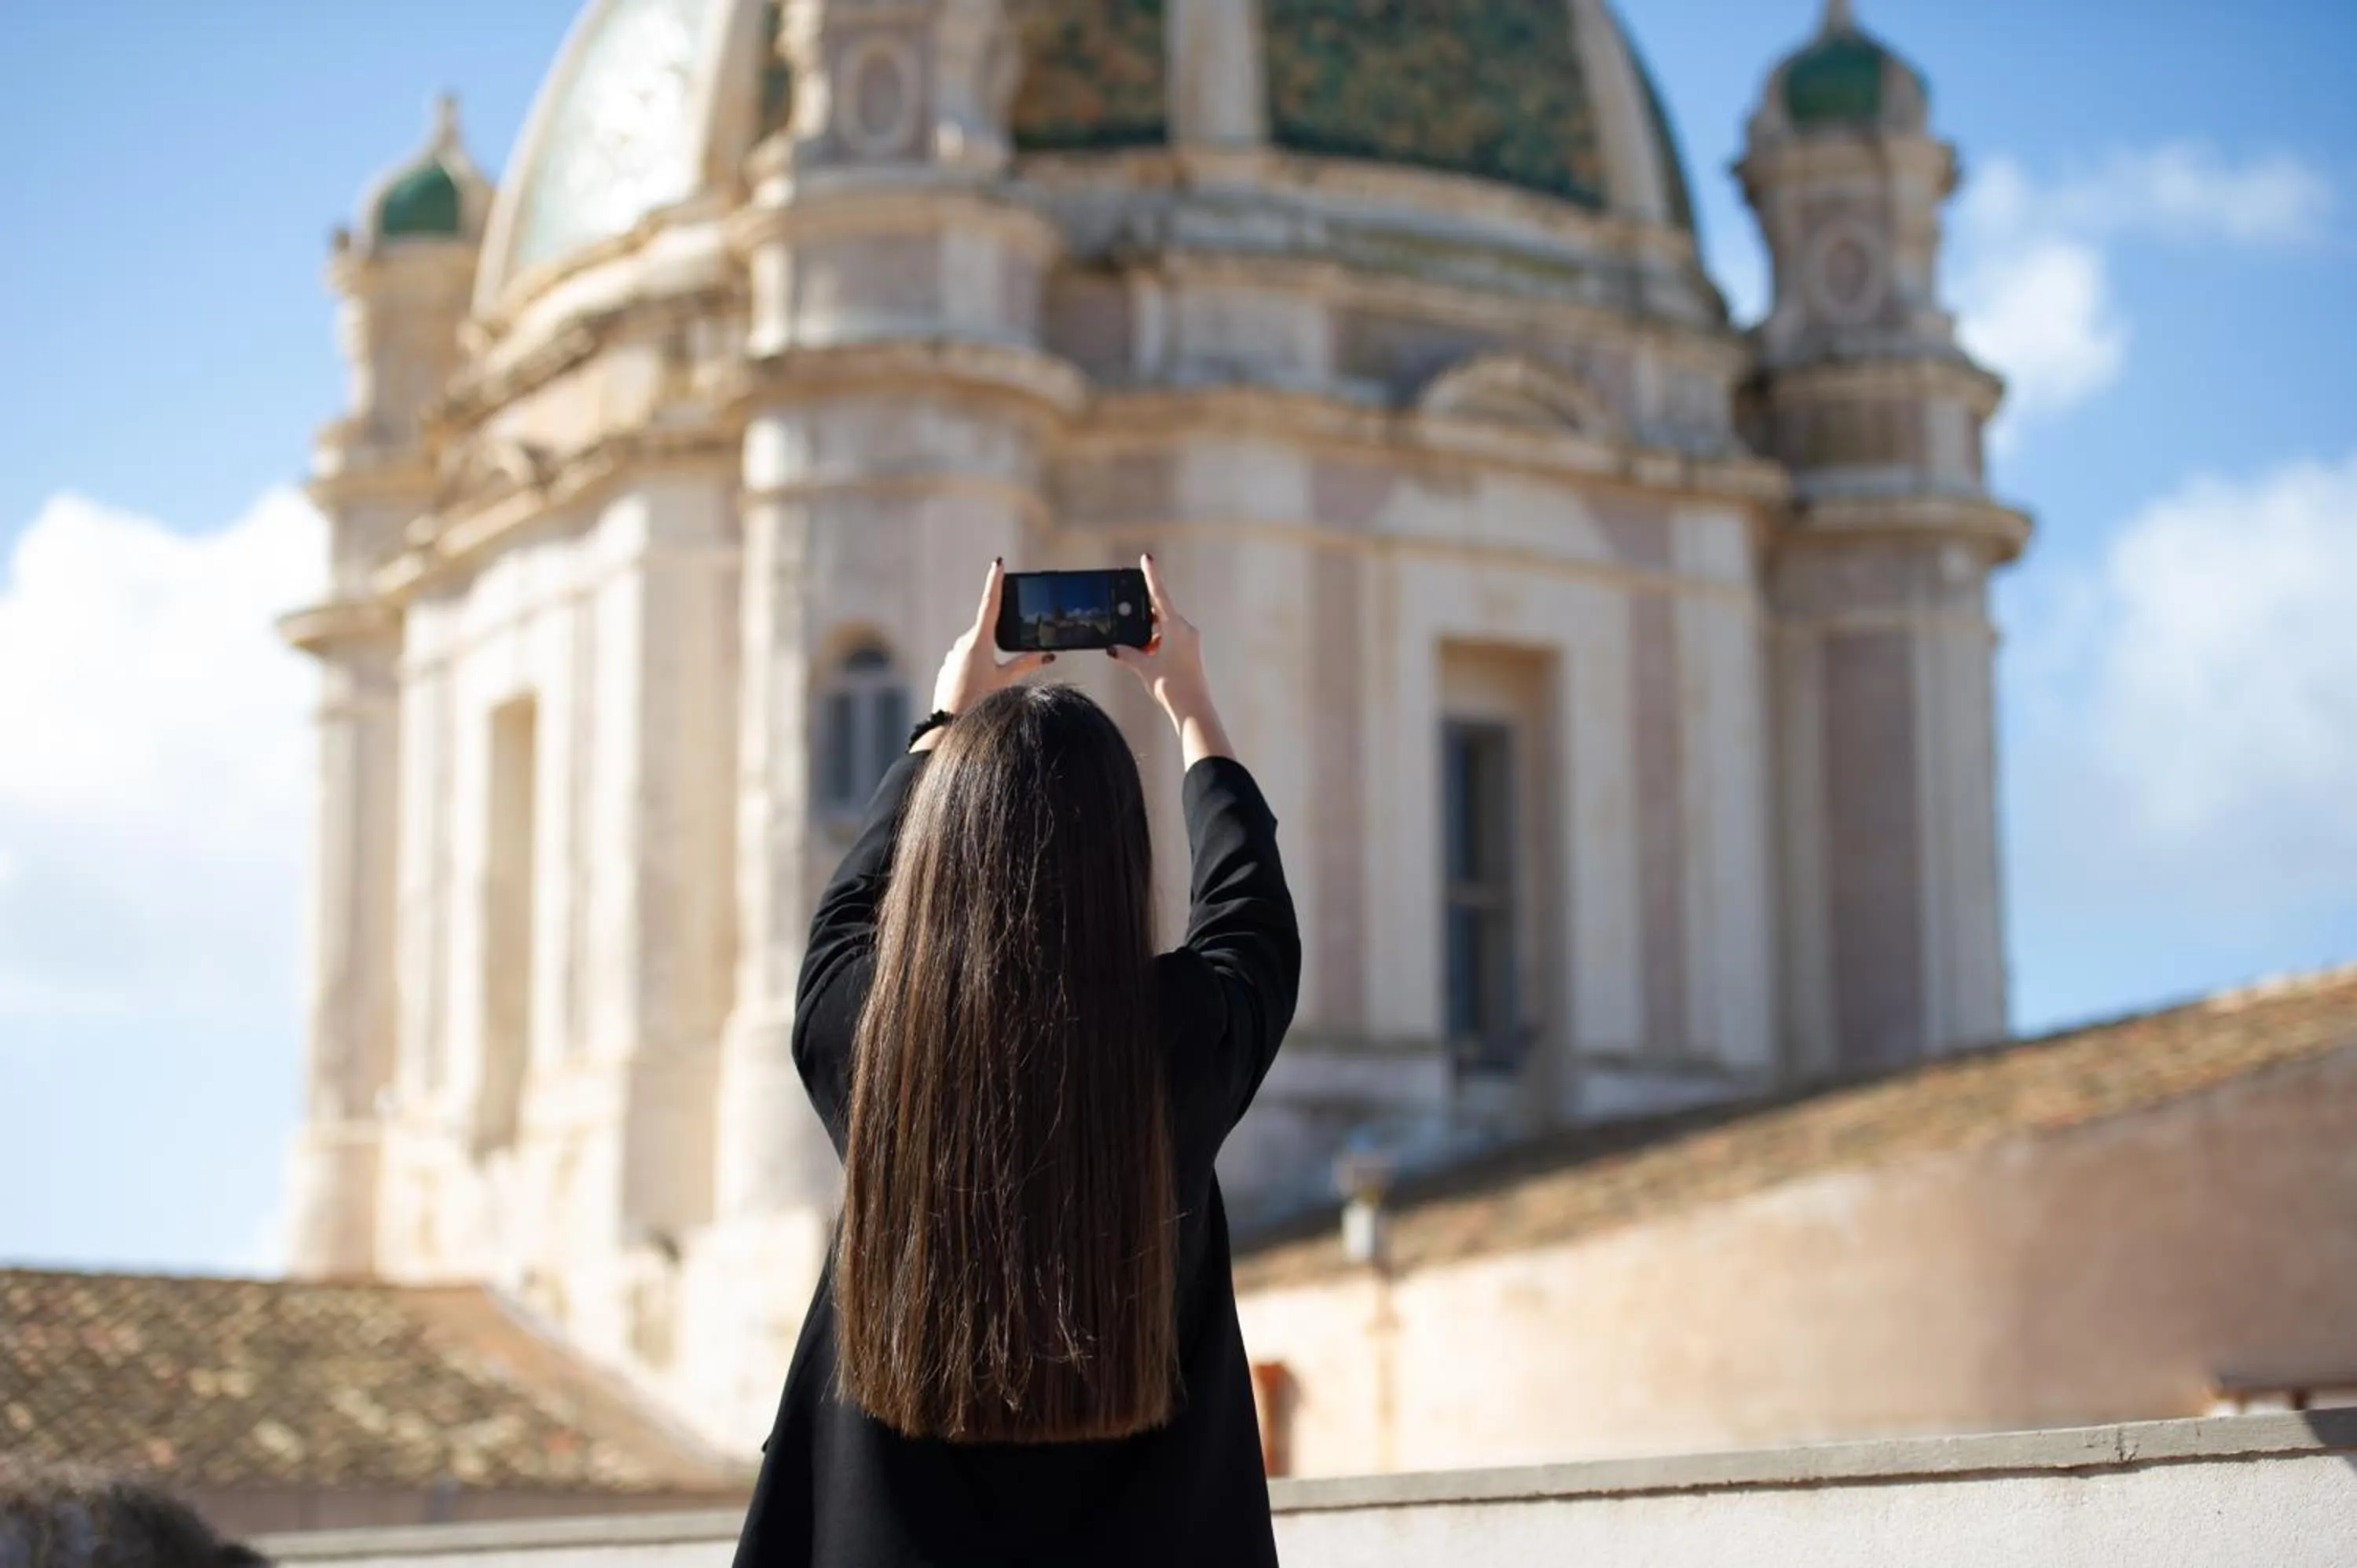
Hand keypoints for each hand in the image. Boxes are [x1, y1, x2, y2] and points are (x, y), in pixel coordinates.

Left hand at [919, 559, 1051, 747]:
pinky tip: (975, 688)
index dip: (996, 583)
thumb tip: (1046, 654)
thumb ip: (1025, 663)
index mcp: (979, 641)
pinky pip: (966, 659)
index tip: (998, 564)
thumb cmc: (979, 700)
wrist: (948, 721)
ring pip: (977, 647)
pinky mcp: (948, 664)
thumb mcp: (1005, 681)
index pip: (990, 604)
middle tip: (997, 668)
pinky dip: (975, 668)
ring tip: (984, 686)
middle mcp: (963, 642)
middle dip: (997, 642)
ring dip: (986, 659)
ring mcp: (953, 653)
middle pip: (987, 631)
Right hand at [1111, 553, 1232, 765]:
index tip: (1147, 558)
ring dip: (1149, 636)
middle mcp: (1185, 630)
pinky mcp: (1190, 652)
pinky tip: (1146, 659)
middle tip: (1127, 619)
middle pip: (1160, 613)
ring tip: (1137, 652)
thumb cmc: (1172, 687)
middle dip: (1142, 618)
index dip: (1151, 576)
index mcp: (1176, 628)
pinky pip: (1169, 640)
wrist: (1194, 709)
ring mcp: (1189, 641)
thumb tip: (1113, 648)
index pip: (1159, 595)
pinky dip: (1156, 645)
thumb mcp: (1144, 668)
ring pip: (1164, 629)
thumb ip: (1127, 654)